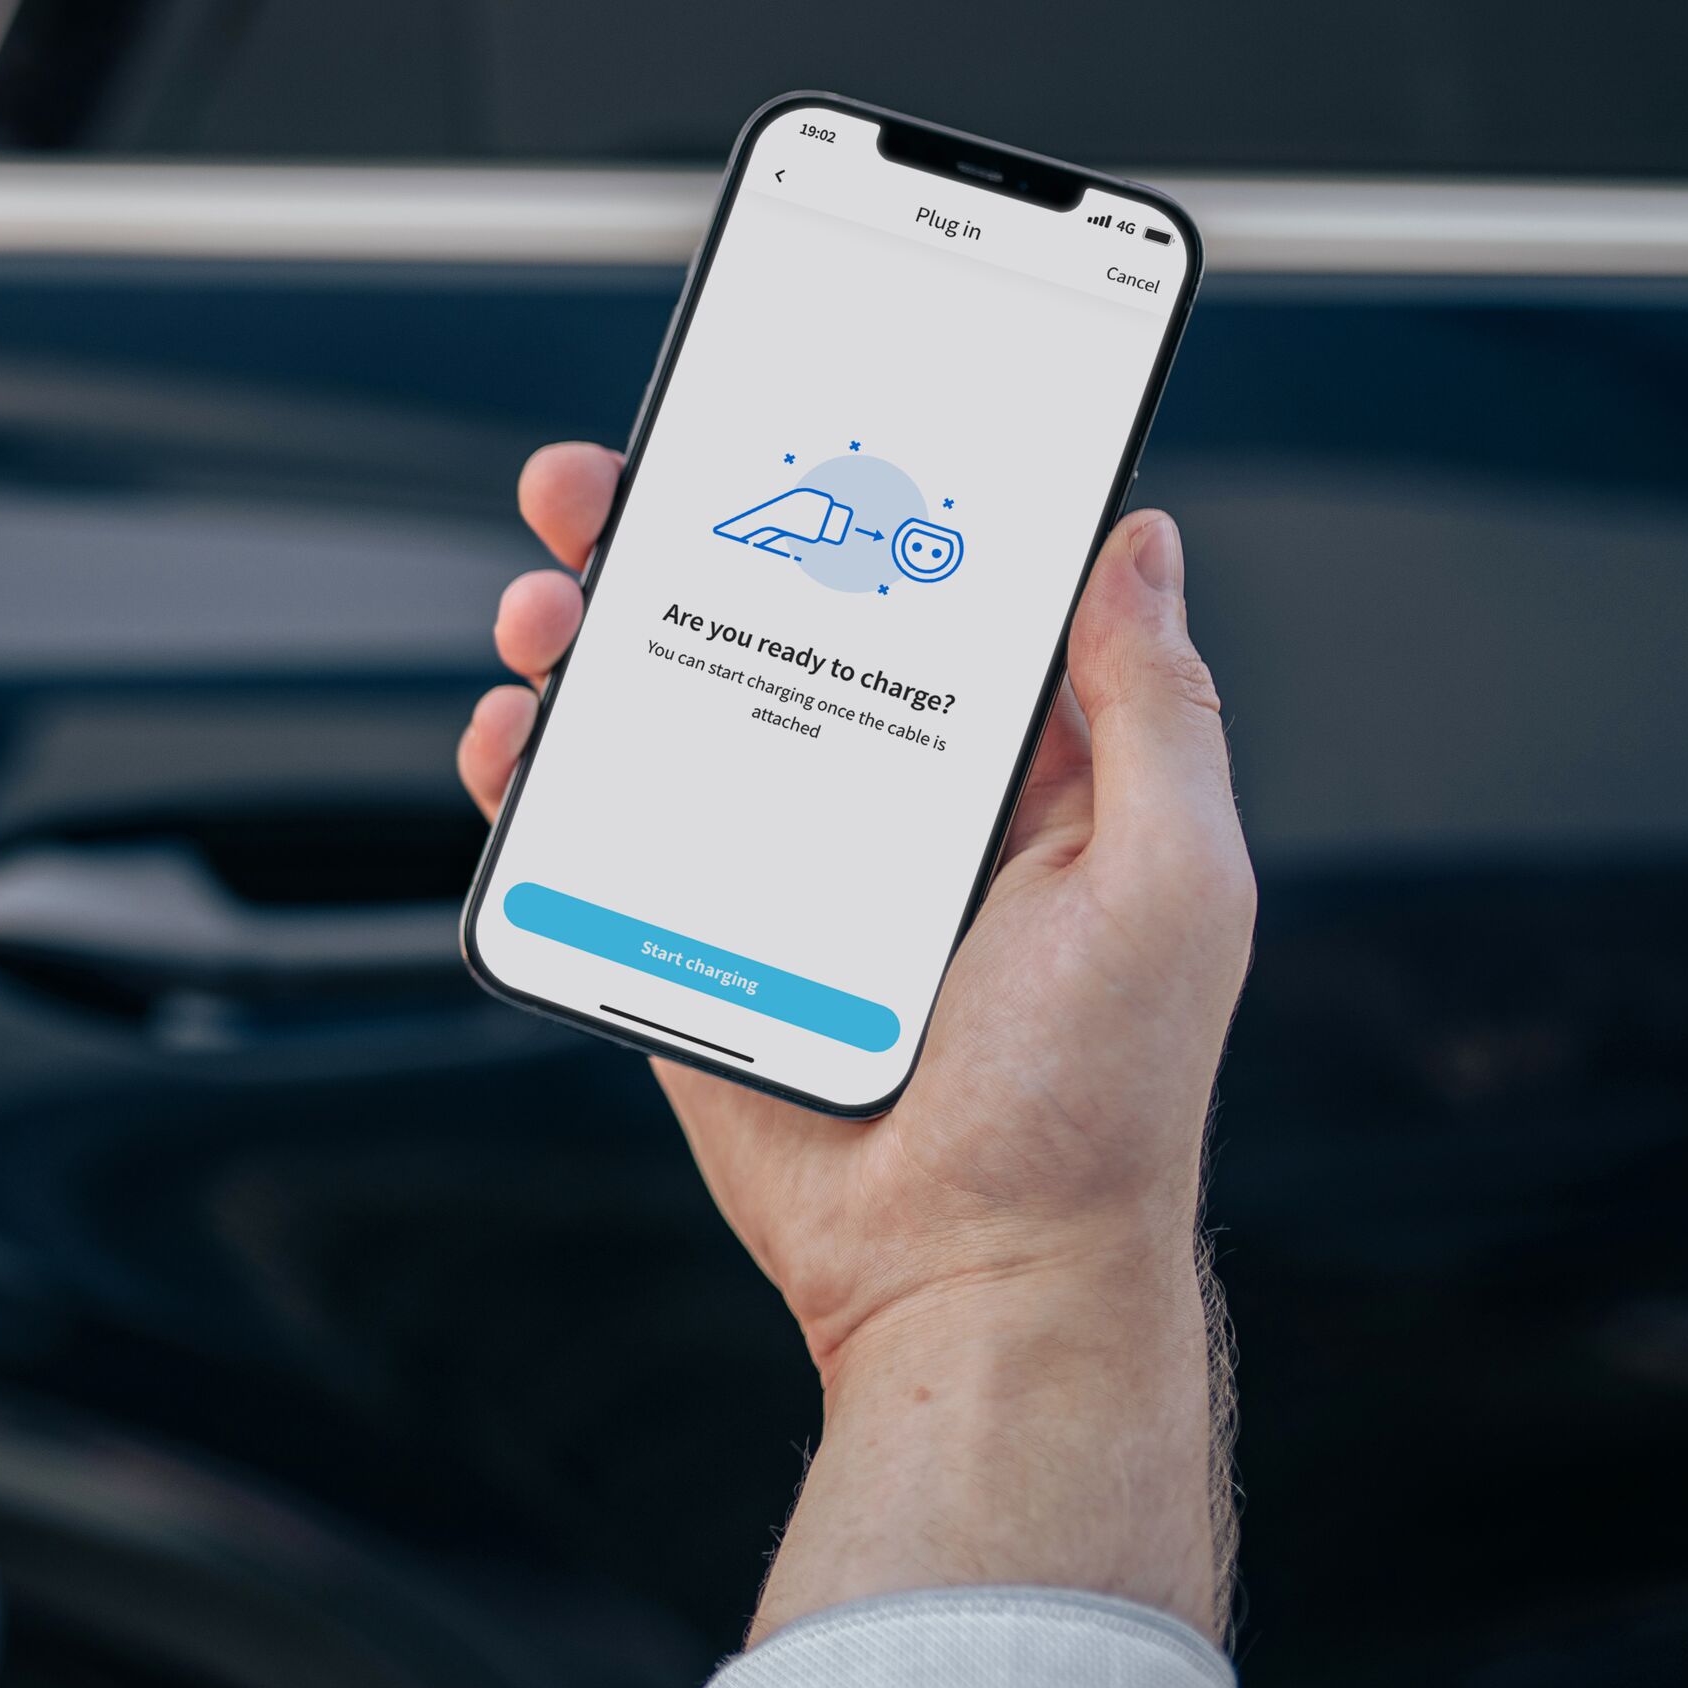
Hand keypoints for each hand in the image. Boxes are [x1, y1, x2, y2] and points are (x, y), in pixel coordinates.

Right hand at [462, 444, 1254, 1638]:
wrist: (973, 1277)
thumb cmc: (1098, 1107)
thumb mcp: (1170, 879)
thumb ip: (1153, 707)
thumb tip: (1138, 539)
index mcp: (1010, 767)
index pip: (921, 589)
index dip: (851, 492)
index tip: (790, 410)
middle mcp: (883, 801)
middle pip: (759, 625)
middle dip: (669, 537)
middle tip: (603, 485)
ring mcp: (777, 867)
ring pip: (660, 709)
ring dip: (584, 636)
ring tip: (544, 605)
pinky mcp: (689, 937)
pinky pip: (595, 831)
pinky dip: (535, 770)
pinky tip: (516, 733)